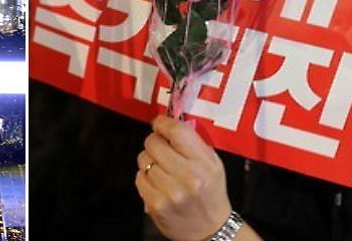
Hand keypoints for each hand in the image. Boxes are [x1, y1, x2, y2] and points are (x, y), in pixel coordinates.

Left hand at [135, 115, 231, 240]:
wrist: (209, 229)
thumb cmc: (209, 191)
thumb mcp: (212, 163)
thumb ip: (192, 142)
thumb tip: (167, 121)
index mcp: (204, 163)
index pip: (177, 131)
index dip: (163, 123)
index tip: (160, 124)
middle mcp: (189, 177)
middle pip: (154, 142)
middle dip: (154, 142)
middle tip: (162, 150)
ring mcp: (171, 192)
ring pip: (143, 159)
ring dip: (149, 161)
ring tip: (163, 170)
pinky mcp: (156, 203)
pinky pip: (139, 177)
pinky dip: (145, 177)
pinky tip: (157, 183)